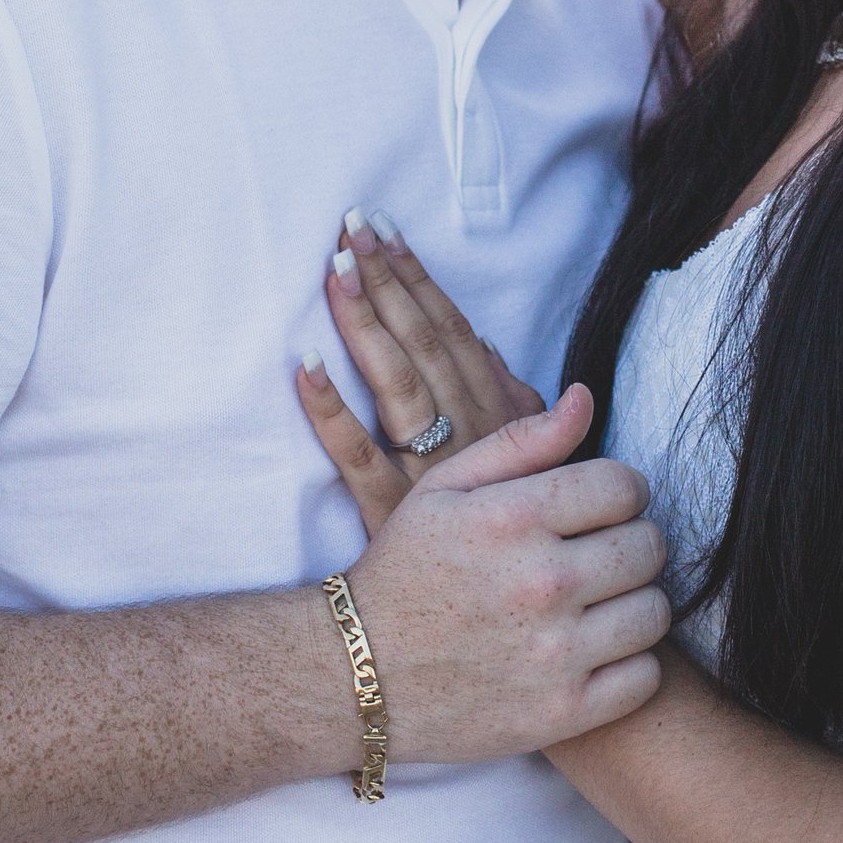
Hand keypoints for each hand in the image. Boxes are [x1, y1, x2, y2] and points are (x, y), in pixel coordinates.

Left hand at [298, 211, 544, 534]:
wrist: (516, 617)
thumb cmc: (523, 532)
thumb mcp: (537, 463)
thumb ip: (521, 409)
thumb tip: (495, 348)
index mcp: (498, 418)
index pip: (455, 331)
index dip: (420, 278)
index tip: (387, 229)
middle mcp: (466, 436)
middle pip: (423, 343)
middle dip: (388, 280)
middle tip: (352, 225)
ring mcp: (427, 473)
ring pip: (395, 383)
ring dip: (366, 322)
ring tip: (338, 269)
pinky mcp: (390, 512)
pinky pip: (357, 456)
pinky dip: (330, 410)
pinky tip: (304, 366)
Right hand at [341, 390, 669, 759]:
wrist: (353, 675)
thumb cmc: (403, 572)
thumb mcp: (443, 489)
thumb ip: (521, 440)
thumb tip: (586, 398)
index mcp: (514, 517)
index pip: (626, 486)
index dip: (619, 492)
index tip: (599, 509)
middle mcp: (542, 583)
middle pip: (649, 546)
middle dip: (628, 543)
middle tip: (596, 556)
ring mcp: (555, 653)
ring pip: (655, 611)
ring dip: (633, 603)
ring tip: (596, 604)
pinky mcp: (562, 712)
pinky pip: (644, 678)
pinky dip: (627, 665)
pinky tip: (591, 652)